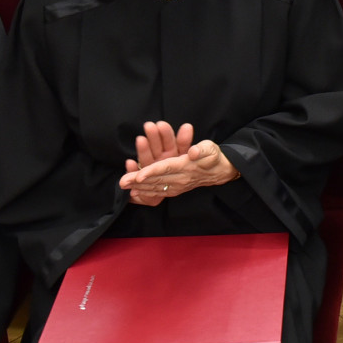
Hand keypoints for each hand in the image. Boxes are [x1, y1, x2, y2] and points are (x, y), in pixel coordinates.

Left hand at [119, 121, 239, 203]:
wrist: (220, 171)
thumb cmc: (213, 156)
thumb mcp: (211, 148)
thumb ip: (202, 149)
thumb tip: (193, 152)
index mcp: (186, 167)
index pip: (166, 169)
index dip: (152, 172)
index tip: (138, 176)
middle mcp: (181, 179)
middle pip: (156, 180)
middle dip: (138, 182)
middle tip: (122, 182)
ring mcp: (178, 186)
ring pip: (155, 187)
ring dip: (139, 188)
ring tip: (124, 186)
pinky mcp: (176, 189)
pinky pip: (159, 192)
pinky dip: (146, 193)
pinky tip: (135, 194)